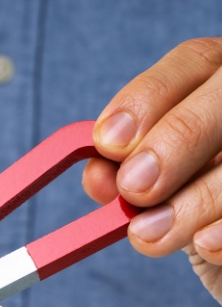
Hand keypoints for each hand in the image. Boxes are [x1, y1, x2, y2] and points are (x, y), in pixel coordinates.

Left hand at [82, 38, 221, 304]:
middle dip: (180, 137)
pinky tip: (208, 244)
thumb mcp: (162, 191)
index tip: (108, 143)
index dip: (149, 97)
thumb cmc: (202, 215)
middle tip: (136, 188)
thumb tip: (99, 174)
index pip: (197, 61)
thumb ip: (129, 173)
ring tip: (151, 236)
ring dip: (201, 196)